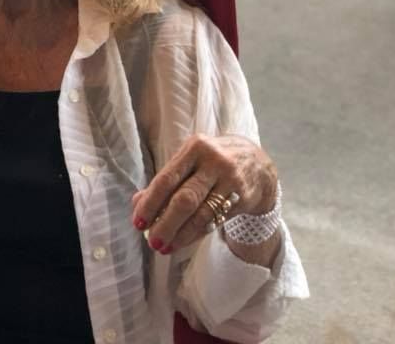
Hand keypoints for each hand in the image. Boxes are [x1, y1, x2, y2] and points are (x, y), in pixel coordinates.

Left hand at [131, 134, 276, 254]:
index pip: (167, 178)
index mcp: (194, 148)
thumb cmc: (212, 164)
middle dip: (165, 223)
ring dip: (180, 234)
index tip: (138, 223)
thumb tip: (137, 203)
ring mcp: (230, 179)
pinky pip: (215, 220)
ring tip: (165, 247)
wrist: (257, 163)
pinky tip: (183, 241)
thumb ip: (165, 181)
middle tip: (152, 242)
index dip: (150, 203)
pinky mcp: (242, 197)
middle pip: (184, 198)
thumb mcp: (189, 162)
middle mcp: (213, 161)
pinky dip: (196, 234)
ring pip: (201, 213)